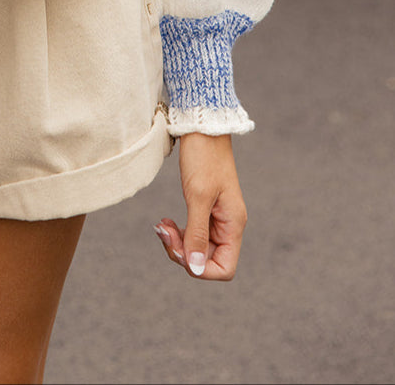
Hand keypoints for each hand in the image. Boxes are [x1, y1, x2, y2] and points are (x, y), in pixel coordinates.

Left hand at [154, 132, 246, 280]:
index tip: (179, 250)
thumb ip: (196, 233)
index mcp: (233, 224)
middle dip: (182, 252)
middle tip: (163, 232)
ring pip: (197, 247)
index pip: (224, 268)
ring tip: (161, 225)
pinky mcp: (204, 207)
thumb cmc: (203, 156)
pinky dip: (177, 231)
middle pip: (207, 259)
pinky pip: (192, 232)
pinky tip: (165, 221)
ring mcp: (216, 217)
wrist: (201, 125)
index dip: (200, 269)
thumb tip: (195, 268)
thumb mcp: (197, 196)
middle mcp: (228, 224)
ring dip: (177, 242)